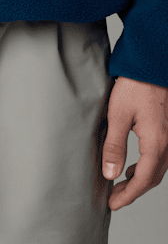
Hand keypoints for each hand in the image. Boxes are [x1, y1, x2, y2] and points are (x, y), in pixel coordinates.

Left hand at [103, 76, 167, 209]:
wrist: (151, 67)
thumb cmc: (134, 87)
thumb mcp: (117, 115)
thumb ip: (114, 146)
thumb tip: (110, 174)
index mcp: (156, 144)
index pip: (143, 181)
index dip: (128, 196)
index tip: (113, 205)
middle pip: (152, 178)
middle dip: (133, 192)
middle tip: (114, 200)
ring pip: (157, 169)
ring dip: (140, 181)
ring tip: (120, 186)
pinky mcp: (166, 131)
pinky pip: (159, 158)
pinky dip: (146, 168)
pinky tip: (132, 167)